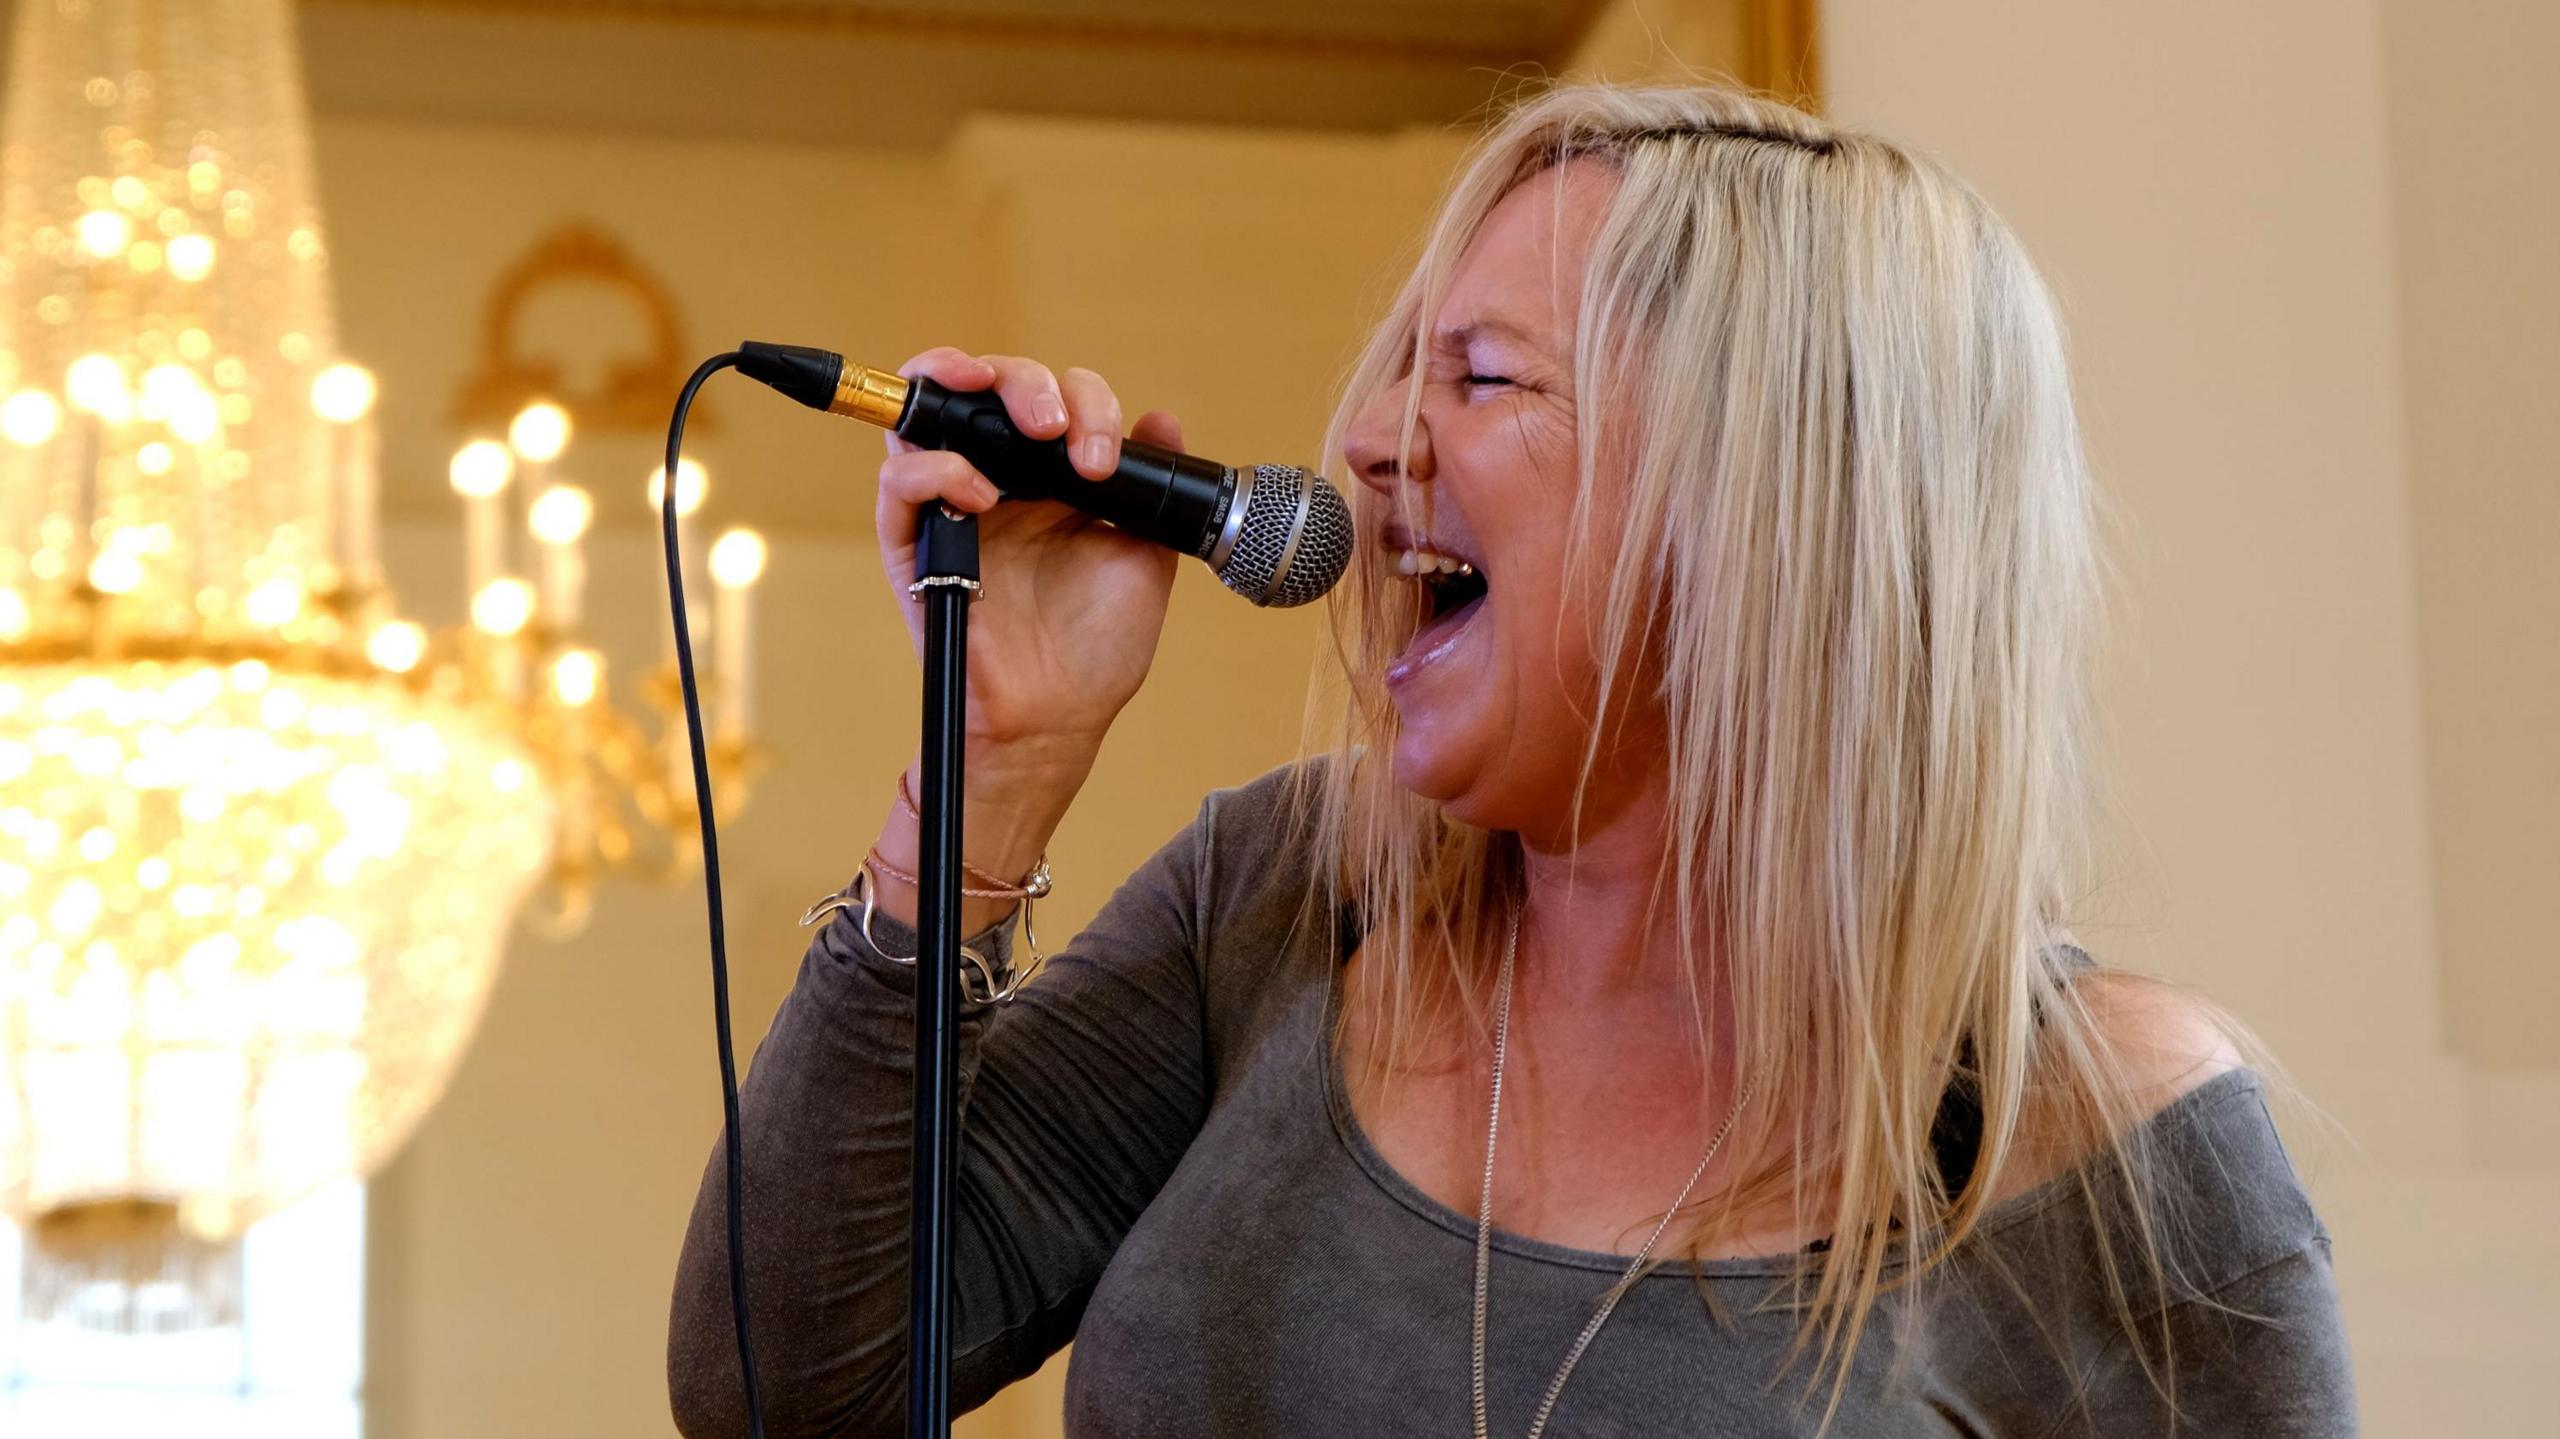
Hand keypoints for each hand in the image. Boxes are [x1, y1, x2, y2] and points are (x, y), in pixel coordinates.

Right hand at [874, 349, 1180, 782]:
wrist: (1058, 716)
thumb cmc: (1096, 648)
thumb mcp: (1143, 554)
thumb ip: (1149, 485)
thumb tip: (1162, 420)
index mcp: (1054, 478)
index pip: (1056, 400)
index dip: (1085, 404)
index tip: (1105, 456)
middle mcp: (1000, 479)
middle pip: (992, 386)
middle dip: (1027, 383)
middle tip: (1057, 427)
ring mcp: (952, 504)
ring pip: (931, 409)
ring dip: (963, 383)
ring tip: (1019, 421)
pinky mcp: (913, 543)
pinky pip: (899, 480)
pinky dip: (936, 469)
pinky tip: (982, 493)